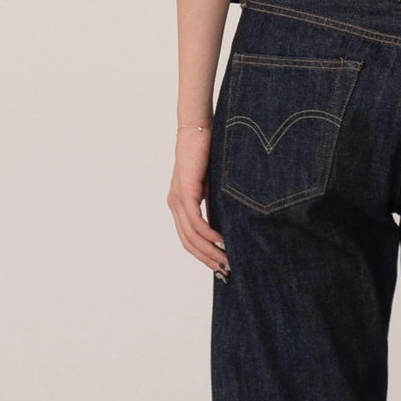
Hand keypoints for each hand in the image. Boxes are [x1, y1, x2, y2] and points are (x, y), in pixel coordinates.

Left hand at [167, 128, 229, 275]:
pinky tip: (221, 241)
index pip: (188, 238)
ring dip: (208, 250)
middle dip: (206, 258)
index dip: (203, 254)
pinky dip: (208, 234)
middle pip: (188, 241)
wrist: (198, 130)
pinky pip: (195, 221)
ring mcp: (177, 199)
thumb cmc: (207, 153)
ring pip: (191, 235)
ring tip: (225, 260)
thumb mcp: (212, 185)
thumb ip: (214, 204)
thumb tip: (226, 224)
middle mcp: (174, 204)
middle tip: (225, 270)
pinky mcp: (185, 191)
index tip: (219, 265)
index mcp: (179, 203)